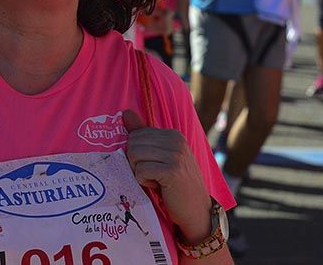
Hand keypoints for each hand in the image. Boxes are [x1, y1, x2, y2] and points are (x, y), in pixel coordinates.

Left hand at [123, 109, 210, 242]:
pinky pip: (141, 171)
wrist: (197, 210)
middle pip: (133, 143)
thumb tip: (126, 113)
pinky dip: (144, 182)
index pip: (137, 134)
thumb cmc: (176, 185)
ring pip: (134, 155)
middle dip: (136, 162)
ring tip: (156, 180)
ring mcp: (175, 154)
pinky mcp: (172, 170)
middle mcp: (175, 140)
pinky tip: (158, 186)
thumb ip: (143, 135)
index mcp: (172, 134)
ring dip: (139, 172)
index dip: (137, 154)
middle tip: (152, 175)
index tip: (153, 166)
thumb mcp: (161, 157)